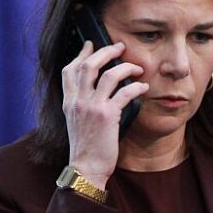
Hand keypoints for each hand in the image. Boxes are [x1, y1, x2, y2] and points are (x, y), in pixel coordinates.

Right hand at [61, 40, 147, 188]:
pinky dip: (136, 87)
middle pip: (89, 64)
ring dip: (126, 67)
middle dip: (106, 51)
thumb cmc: (85, 148)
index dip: (81, 53)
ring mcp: (92, 107)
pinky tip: (143, 88)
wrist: (86, 168)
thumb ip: (82, 104)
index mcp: (69, 101)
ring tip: (137, 67)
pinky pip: (125, 93)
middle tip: (120, 47)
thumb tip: (95, 90)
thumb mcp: (76, 122)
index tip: (91, 44)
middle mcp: (78, 101)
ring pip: (108, 74)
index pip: (69, 69)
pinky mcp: (107, 116)